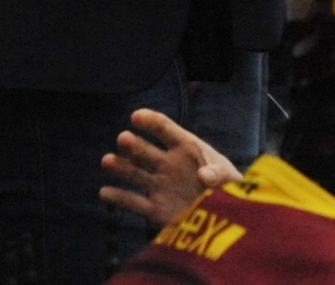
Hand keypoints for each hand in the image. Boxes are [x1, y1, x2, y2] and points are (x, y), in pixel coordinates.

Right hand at [99, 109, 242, 224]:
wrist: (225, 217)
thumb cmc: (228, 188)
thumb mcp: (229, 178)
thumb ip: (219, 173)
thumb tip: (205, 174)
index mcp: (186, 148)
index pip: (166, 129)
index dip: (151, 122)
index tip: (136, 116)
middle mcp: (168, 164)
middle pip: (147, 150)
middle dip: (134, 144)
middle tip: (124, 139)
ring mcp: (160, 185)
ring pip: (135, 173)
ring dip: (120, 166)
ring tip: (107, 161)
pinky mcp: (156, 209)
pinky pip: (134, 202)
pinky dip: (119, 198)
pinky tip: (104, 192)